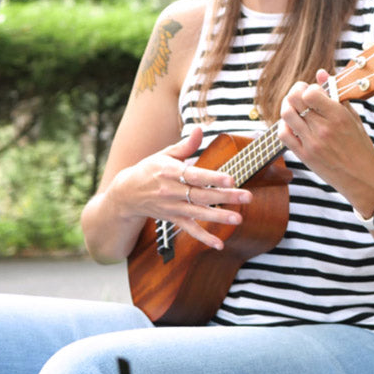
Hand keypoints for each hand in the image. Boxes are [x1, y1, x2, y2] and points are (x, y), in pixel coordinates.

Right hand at [112, 127, 251, 250]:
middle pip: (201, 195)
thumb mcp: (164, 154)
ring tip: (238, 219)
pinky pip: (189, 229)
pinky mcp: (172, 219)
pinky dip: (204, 237)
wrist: (126, 194)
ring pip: (198, 213)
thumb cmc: (150, 169)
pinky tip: (219, 244)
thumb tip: (199, 129)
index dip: (213, 178)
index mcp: (170, 172)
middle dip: (225, 197)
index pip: (195, 175)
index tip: (231, 179)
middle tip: (247, 197)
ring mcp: (172, 207)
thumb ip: (185, 145)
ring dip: (219, 217)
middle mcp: (171, 191)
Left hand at [278, 70, 373, 204]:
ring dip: (288, 106)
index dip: (310, 88)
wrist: (362, 179)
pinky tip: (293, 125)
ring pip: (286, 114)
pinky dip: (284, 125)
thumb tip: (320, 73)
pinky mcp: (304, 156)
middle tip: (301, 94)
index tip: (315, 92)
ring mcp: (312, 143)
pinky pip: (283, 134)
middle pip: (295, 100)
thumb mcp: (354, 118)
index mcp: (338, 117)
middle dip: (295, 91)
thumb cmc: (361, 147)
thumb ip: (336, 95)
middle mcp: (323, 129)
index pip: (310, 92)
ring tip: (295, 108)